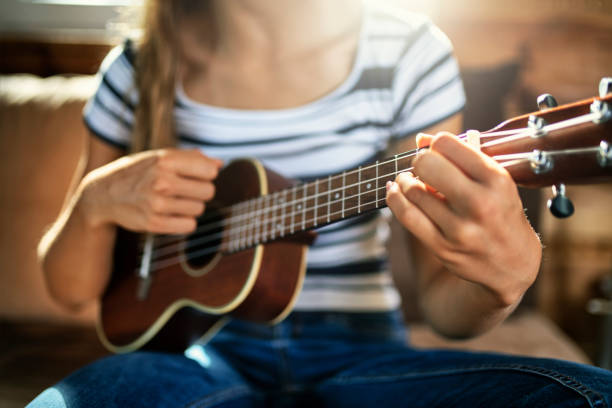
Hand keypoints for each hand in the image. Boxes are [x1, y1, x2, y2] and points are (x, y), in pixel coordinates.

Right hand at [78, 149, 222, 233]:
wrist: (103, 194)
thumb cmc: (138, 172)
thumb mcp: (160, 157)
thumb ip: (191, 158)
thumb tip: (219, 164)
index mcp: (165, 160)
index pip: (210, 170)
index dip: (206, 173)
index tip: (195, 175)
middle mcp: (162, 181)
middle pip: (208, 191)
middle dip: (199, 191)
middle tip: (183, 190)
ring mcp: (157, 204)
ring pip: (199, 209)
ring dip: (191, 206)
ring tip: (173, 201)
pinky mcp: (154, 224)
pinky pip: (189, 226)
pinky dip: (184, 221)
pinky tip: (171, 214)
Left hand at [386, 132, 541, 306]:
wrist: (513, 264)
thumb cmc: (501, 212)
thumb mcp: (494, 181)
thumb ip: (462, 156)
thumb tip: (421, 138)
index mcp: (495, 180)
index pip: (447, 145)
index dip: (436, 143)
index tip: (436, 150)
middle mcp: (479, 203)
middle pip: (426, 165)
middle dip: (419, 161)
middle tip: (421, 166)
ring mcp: (459, 228)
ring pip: (413, 191)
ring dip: (404, 180)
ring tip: (407, 180)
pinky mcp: (442, 247)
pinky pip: (407, 217)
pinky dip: (394, 199)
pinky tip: (394, 191)